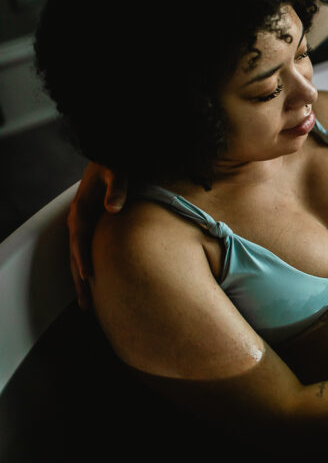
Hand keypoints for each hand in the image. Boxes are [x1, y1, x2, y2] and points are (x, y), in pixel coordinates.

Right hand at [68, 162, 126, 308]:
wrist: (110, 158)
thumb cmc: (113, 165)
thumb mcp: (116, 172)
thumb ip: (116, 188)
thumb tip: (113, 209)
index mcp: (81, 211)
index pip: (80, 240)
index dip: (83, 259)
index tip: (88, 277)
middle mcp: (79, 222)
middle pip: (76, 256)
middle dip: (80, 280)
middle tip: (86, 304)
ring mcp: (84, 228)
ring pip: (81, 259)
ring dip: (83, 280)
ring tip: (88, 303)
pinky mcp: (93, 229)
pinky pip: (89, 253)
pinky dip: (90, 269)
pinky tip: (96, 284)